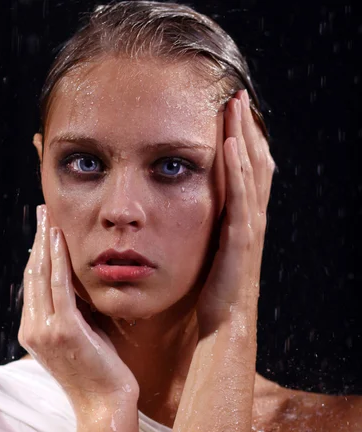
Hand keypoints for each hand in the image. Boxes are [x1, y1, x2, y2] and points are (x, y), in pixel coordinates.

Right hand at [18, 205, 138, 417]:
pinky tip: (61, 240)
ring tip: (49, 217)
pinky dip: (59, 260)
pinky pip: (60, 286)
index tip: (44, 232)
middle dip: (38, 240)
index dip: (37, 255)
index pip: (33, 285)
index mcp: (33, 332)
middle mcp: (33, 329)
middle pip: (32, 274)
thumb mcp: (81, 336)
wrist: (104, 404)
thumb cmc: (99, 371)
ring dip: (46, 242)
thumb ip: (73, 310)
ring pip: (42, 275)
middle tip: (43, 213)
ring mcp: (45, 330)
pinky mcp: (65, 330)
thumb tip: (76, 282)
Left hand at [196, 89, 274, 333]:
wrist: (223, 327)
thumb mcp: (208, 253)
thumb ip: (204, 228)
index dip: (242, 141)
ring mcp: (248, 231)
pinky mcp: (240, 244)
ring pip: (251, 175)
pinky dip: (237, 172)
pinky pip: (240, 201)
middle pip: (254, 165)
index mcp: (241, 222)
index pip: (246, 172)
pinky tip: (229, 147)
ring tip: (235, 107)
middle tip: (237, 96)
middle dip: (246, 129)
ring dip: (243, 139)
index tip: (229, 112)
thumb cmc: (212, 294)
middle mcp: (250, 221)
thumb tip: (186, 208)